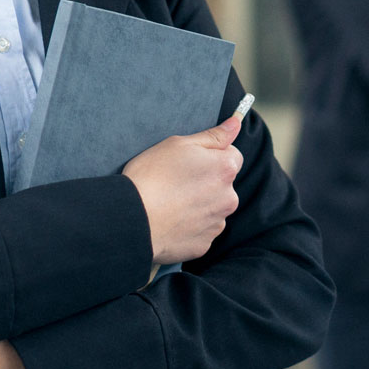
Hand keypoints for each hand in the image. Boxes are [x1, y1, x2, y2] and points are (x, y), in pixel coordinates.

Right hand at [122, 114, 242, 265]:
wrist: (133, 218)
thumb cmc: (152, 176)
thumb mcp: (179, 144)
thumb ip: (213, 135)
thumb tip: (236, 123)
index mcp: (225, 169)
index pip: (232, 156)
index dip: (212, 156)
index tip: (192, 161)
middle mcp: (228, 198)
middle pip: (224, 184)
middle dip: (207, 181)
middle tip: (177, 181)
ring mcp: (217, 224)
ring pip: (213, 208)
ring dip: (200, 204)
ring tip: (171, 202)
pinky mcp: (204, 245)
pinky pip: (202, 230)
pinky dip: (190, 225)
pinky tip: (171, 219)